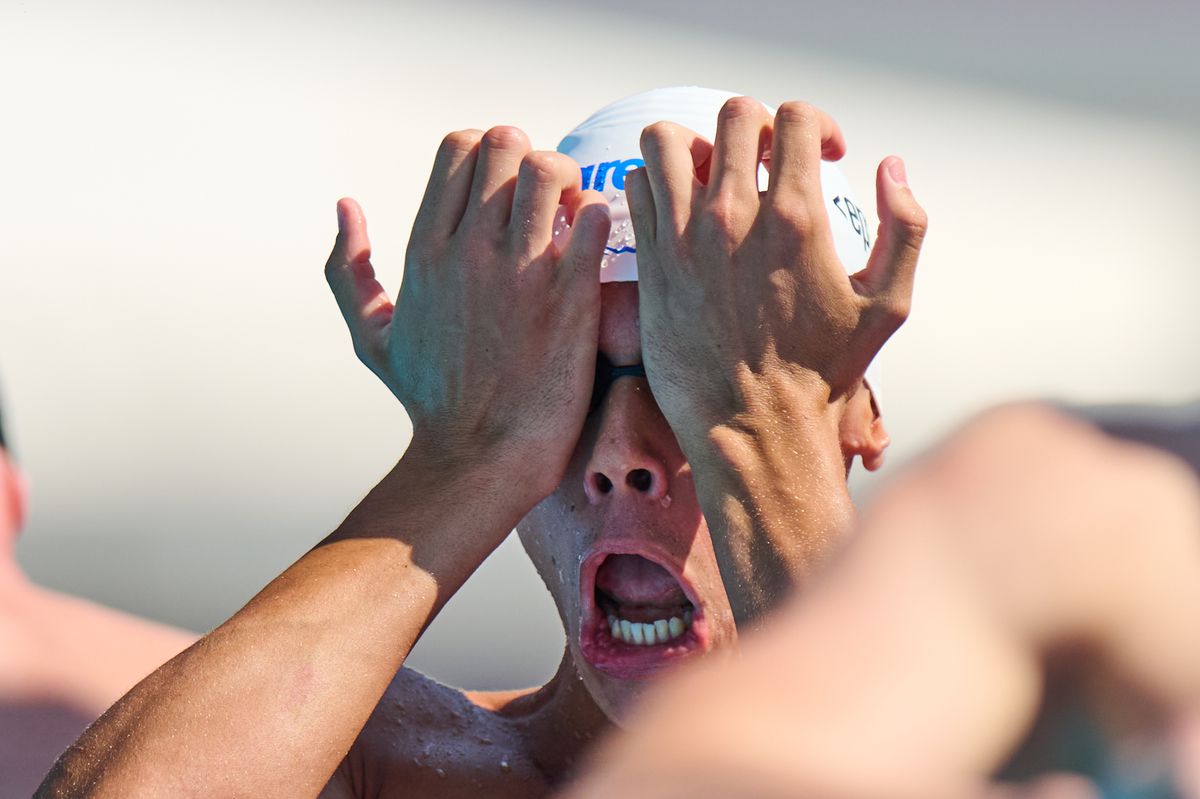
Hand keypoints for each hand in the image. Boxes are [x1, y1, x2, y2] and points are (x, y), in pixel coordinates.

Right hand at [325, 127, 610, 501]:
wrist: (481, 457)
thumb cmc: (430, 402)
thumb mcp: (371, 335)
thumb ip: (349, 268)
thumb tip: (344, 206)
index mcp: (426, 250)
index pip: (460, 145)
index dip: (489, 151)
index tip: (503, 187)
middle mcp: (470, 251)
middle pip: (507, 144)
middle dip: (530, 158)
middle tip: (543, 199)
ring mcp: (522, 272)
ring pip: (552, 169)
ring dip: (569, 182)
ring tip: (571, 217)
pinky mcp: (570, 298)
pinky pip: (595, 219)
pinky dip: (600, 218)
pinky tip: (593, 246)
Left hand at [625, 97, 927, 442]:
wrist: (753, 426)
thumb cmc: (823, 373)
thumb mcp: (889, 305)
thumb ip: (906, 227)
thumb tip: (891, 166)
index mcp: (796, 217)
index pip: (795, 117)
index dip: (816, 124)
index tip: (822, 157)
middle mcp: (735, 217)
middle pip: (734, 114)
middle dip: (756, 128)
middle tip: (763, 165)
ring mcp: (684, 238)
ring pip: (666, 139)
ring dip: (691, 147)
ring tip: (709, 178)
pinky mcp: (651, 263)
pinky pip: (635, 188)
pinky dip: (656, 187)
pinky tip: (679, 215)